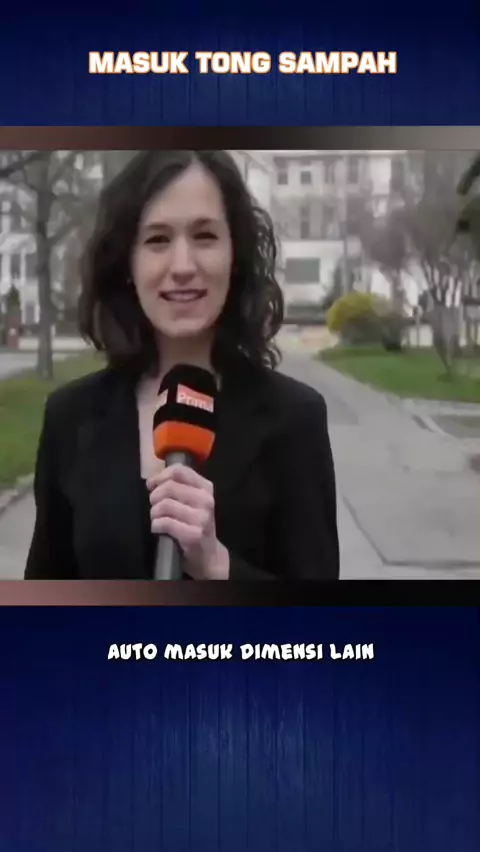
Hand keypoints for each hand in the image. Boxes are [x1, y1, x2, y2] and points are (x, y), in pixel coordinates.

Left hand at [146, 464, 229, 579]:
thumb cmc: (195, 524)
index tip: (153, 486)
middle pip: (169, 487)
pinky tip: (159, 529)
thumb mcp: (192, 501)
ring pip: (165, 505)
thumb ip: (177, 486)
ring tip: (157, 519)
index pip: (179, 471)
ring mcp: (201, 518)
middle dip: (155, 497)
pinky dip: (156, 525)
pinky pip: (165, 522)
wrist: (208, 555)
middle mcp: (206, 500)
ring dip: (154, 513)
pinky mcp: (193, 534)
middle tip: (155, 507)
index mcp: (206, 487)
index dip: (160, 476)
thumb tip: (152, 481)